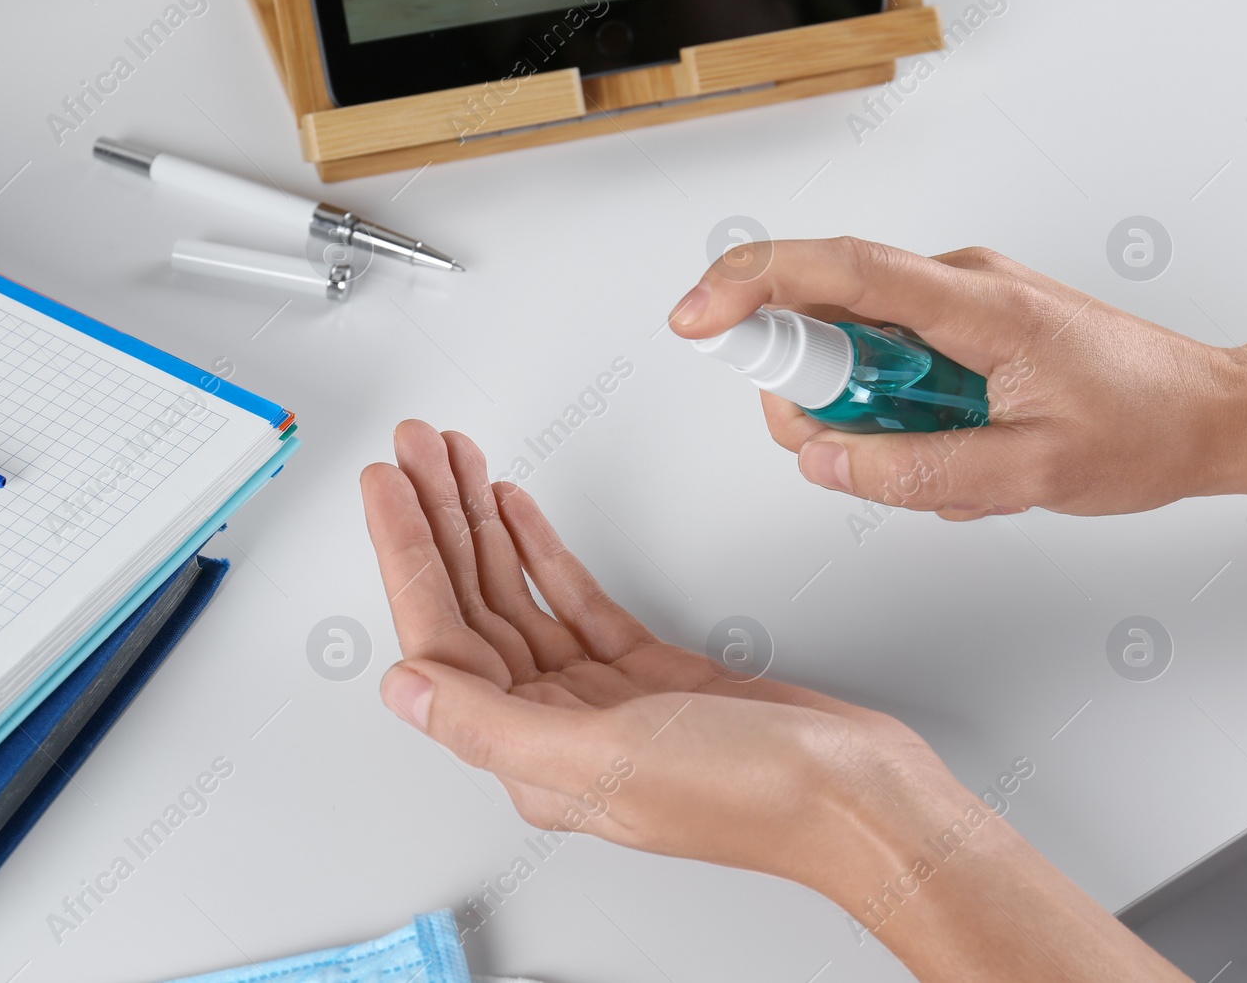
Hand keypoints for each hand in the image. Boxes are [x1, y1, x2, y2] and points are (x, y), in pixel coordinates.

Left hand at [360, 421, 1187, 981]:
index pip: (442, 638)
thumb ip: (490, 722)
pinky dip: (541, 548)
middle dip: (438, 520)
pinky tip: (515, 510)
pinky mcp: (645, 668)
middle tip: (415, 450)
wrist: (857, 796)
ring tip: (455, 462)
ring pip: (517, 593)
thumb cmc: (751, 795)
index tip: (388, 489)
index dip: (407, 556)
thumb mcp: (605, 758)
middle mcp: (553, 724)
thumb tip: (401, 689)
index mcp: (529, 753)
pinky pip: (572, 598)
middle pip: (471, 605)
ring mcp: (599, 695)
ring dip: (482, 523)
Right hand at [668, 237, 1246, 518]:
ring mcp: (957, 304)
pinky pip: (889, 365)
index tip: (695, 316)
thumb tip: (823, 459)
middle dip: (811, 392)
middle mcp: (958, 286)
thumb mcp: (1031, 474)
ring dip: (865, 418)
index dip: (753, 284)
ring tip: (939, 462)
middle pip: (829, 315)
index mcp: (978, 303)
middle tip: (851, 452)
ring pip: (855, 350)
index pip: (841, 270)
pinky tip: (954, 451)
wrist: (1210, 413)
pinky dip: (897, 416)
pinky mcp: (958, 328)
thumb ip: (917, 472)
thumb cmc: (1145, 426)